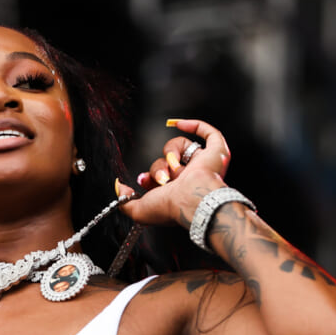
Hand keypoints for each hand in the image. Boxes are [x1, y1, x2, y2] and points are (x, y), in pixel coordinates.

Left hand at [115, 118, 230, 227]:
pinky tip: (177, 124)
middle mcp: (191, 178)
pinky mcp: (216, 152)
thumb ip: (124, 200)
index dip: (149, 176)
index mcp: (178, 191)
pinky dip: (195, 126)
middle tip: (161, 179)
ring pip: (181, 146)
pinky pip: (209, 134)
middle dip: (158, 168)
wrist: (191, 200)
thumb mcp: (138, 211)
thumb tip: (119, 187)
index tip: (143, 180)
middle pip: (167, 161)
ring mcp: (204, 164)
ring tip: (173, 168)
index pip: (159, 176)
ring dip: (171, 153)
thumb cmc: (170, 207)